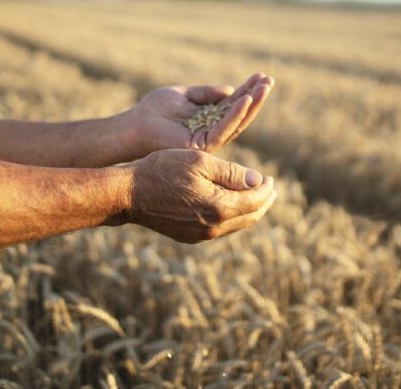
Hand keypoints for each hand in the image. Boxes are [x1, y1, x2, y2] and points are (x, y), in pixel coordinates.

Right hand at [116, 149, 276, 243]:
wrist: (129, 194)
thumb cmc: (163, 170)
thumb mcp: (200, 162)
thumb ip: (232, 173)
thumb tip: (259, 180)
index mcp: (219, 208)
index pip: (255, 200)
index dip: (266, 189)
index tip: (271, 178)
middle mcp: (213, 228)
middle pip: (250, 216)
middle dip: (264, 202)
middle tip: (271, 189)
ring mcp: (201, 235)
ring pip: (237, 225)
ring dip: (250, 210)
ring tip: (256, 196)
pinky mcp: (190, 236)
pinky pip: (221, 229)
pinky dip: (233, 216)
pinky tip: (232, 205)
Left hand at [123, 73, 273, 158]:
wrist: (135, 125)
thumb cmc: (155, 110)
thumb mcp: (185, 94)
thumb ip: (207, 92)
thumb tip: (231, 90)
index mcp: (209, 118)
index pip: (233, 103)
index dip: (248, 90)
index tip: (261, 75)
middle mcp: (212, 130)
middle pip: (240, 114)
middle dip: (255, 97)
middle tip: (270, 80)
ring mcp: (209, 139)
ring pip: (237, 122)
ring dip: (252, 104)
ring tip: (264, 87)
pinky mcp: (202, 144)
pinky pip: (223, 129)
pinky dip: (235, 114)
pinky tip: (245, 100)